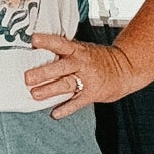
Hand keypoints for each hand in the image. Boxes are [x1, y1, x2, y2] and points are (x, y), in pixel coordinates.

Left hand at [25, 33, 149, 118]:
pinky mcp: (92, 93)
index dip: (47, 41)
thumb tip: (36, 54)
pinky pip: (77, 102)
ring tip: (35, 94)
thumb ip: (64, 52)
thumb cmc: (98, 59)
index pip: (60, 43)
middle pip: (61, 67)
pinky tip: (55, 113)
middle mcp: (81, 63)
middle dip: (43, 72)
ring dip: (50, 90)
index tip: (33, 39)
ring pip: (66, 84)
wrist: (125, 68)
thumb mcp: (83, 49)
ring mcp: (87, 79)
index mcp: (78, 50)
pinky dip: (66, 109)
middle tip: (28, 78)